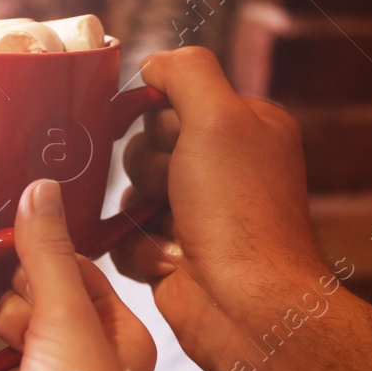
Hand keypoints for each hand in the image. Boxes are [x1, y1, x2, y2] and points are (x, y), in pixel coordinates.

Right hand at [0, 179, 154, 370]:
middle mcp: (88, 361)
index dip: (47, 260)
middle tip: (25, 325)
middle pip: (40, 297)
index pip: (78, 272)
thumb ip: (48, 254)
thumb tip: (41, 188)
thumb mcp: (66, 316)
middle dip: (21, 303)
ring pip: (11, 327)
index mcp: (121, 339)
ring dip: (1, 331)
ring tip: (9, 355)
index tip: (20, 257)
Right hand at [110, 47, 325, 370]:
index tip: (169, 137)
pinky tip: (169, 260)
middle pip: (143, 144)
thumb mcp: (218, 117)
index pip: (173, 98)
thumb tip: (152, 62)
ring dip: (140, 212)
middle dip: (150, 168)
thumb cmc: (239, 213)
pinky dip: (137, 248)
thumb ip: (185, 72)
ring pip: (129, 191)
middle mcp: (222, 167)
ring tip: (174, 232)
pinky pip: (124, 236)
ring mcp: (196, 213)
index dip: (159, 117)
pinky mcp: (171, 252)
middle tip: (178, 191)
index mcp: (244, 127)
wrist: (247, 307)